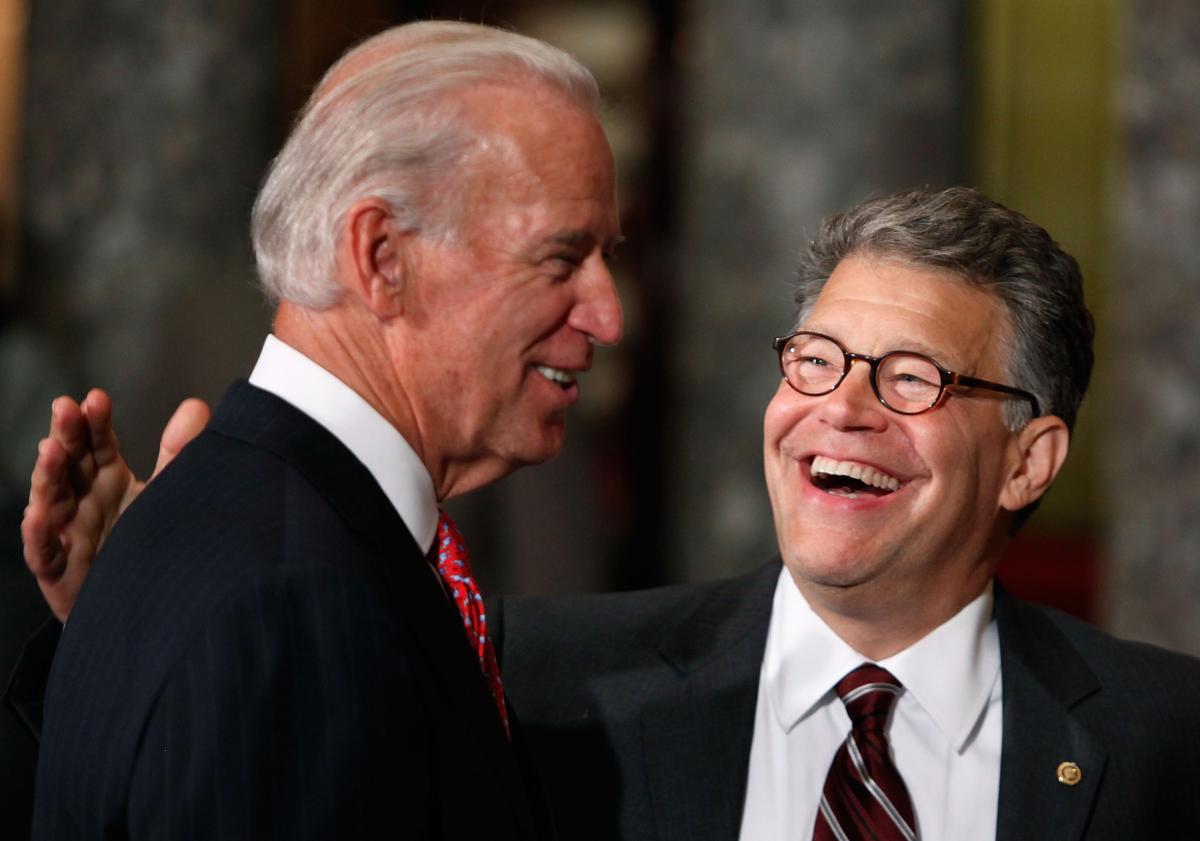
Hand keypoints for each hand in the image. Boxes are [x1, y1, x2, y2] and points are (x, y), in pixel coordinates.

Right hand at [21, 389, 210, 620]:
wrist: (142, 603)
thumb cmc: (146, 540)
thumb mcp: (164, 492)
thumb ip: (178, 452)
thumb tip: (196, 406)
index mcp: (108, 478)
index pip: (98, 443)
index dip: (95, 421)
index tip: (97, 398)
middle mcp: (83, 499)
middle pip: (70, 463)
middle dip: (66, 435)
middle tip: (66, 408)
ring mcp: (67, 532)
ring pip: (51, 500)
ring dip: (47, 475)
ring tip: (50, 450)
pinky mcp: (59, 570)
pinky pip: (44, 551)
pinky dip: (39, 534)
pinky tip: (37, 516)